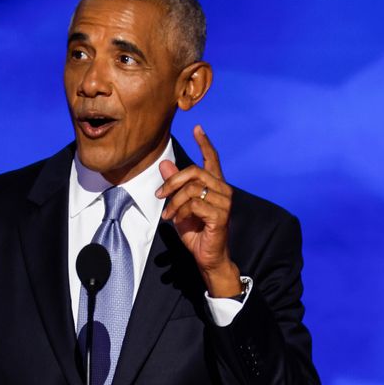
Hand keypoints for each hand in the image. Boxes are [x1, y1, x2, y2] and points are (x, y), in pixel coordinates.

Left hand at [156, 125, 241, 297]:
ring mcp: (224, 203)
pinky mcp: (220, 216)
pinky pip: (195, 204)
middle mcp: (223, 190)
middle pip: (195, 171)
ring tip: (167, 214)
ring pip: (193, 189)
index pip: (212, 159)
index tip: (197, 128)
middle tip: (159, 194)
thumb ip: (174, 185)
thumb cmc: (196, 231)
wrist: (207, 256)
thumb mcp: (180, 205)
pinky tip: (176, 220)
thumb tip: (165, 164)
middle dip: (173, 181)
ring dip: (174, 201)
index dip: (205, 143)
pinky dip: (180, 211)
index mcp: (215, 186)